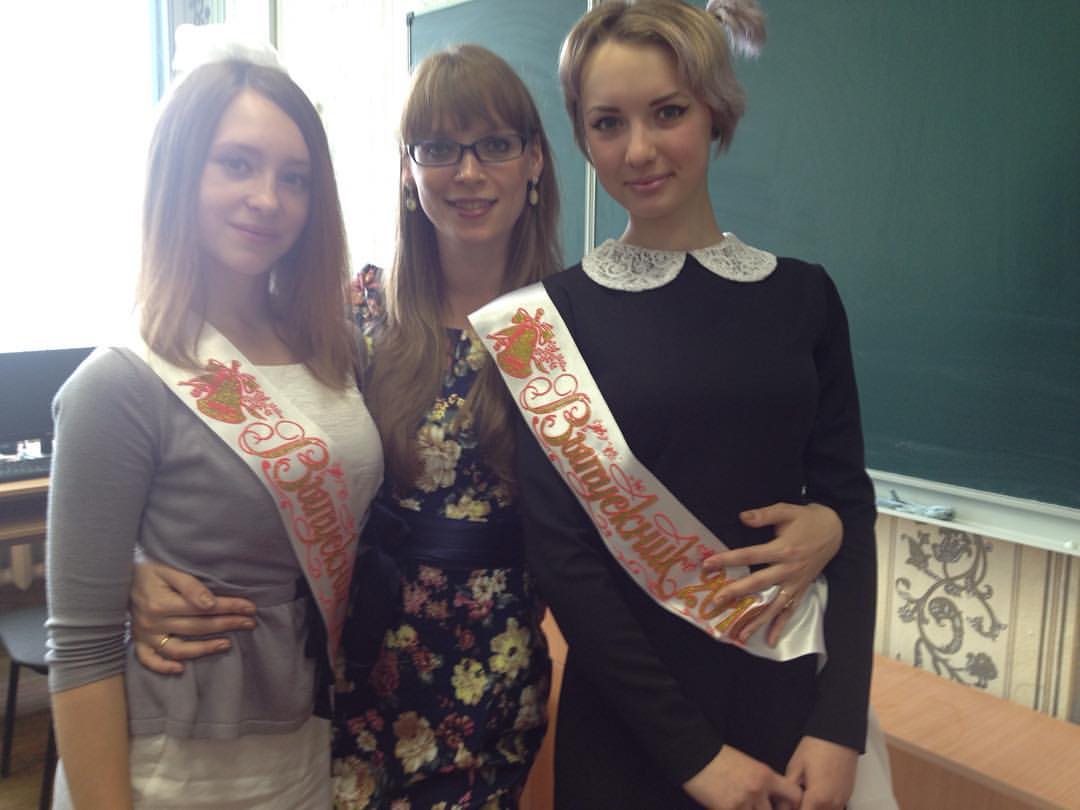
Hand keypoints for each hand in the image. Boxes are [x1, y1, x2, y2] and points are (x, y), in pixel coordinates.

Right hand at [130, 559, 256, 673]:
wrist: (115, 577)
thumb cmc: (148, 571)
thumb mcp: (168, 570)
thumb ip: (190, 586)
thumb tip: (210, 604)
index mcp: (161, 604)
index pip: (204, 608)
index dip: (230, 607)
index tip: (250, 608)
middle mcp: (153, 623)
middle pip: (197, 627)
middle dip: (227, 624)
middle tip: (249, 623)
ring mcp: (145, 635)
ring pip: (178, 649)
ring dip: (204, 649)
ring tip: (227, 644)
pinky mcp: (139, 641)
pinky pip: (149, 660)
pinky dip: (163, 667)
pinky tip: (182, 669)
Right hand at [683, 745, 802, 809]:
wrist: (695, 755)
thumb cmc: (720, 759)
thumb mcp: (748, 765)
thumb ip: (763, 782)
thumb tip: (771, 800)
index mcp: (766, 775)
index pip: (794, 795)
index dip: (793, 805)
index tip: (785, 807)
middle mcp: (758, 790)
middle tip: (757, 806)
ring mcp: (743, 801)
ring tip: (740, 804)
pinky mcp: (727, 809)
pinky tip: (728, 807)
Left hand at [702, 502, 840, 645]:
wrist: (835, 531)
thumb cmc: (807, 519)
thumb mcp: (787, 510)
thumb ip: (764, 514)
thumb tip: (742, 517)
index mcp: (782, 549)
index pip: (749, 556)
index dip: (728, 560)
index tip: (708, 564)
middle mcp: (788, 569)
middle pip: (758, 584)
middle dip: (736, 593)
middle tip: (716, 602)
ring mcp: (795, 583)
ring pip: (774, 605)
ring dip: (757, 620)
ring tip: (740, 634)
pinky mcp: (801, 589)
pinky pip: (790, 611)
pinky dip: (780, 626)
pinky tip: (770, 640)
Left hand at [785, 736, 857, 809]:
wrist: (839, 734)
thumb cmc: (818, 746)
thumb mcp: (796, 767)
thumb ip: (788, 790)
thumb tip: (782, 804)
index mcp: (818, 798)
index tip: (785, 805)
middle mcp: (833, 803)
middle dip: (802, 807)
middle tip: (791, 800)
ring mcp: (842, 800)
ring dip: (813, 807)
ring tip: (803, 795)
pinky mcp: (847, 795)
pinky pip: (833, 808)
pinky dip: (823, 805)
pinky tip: (815, 793)